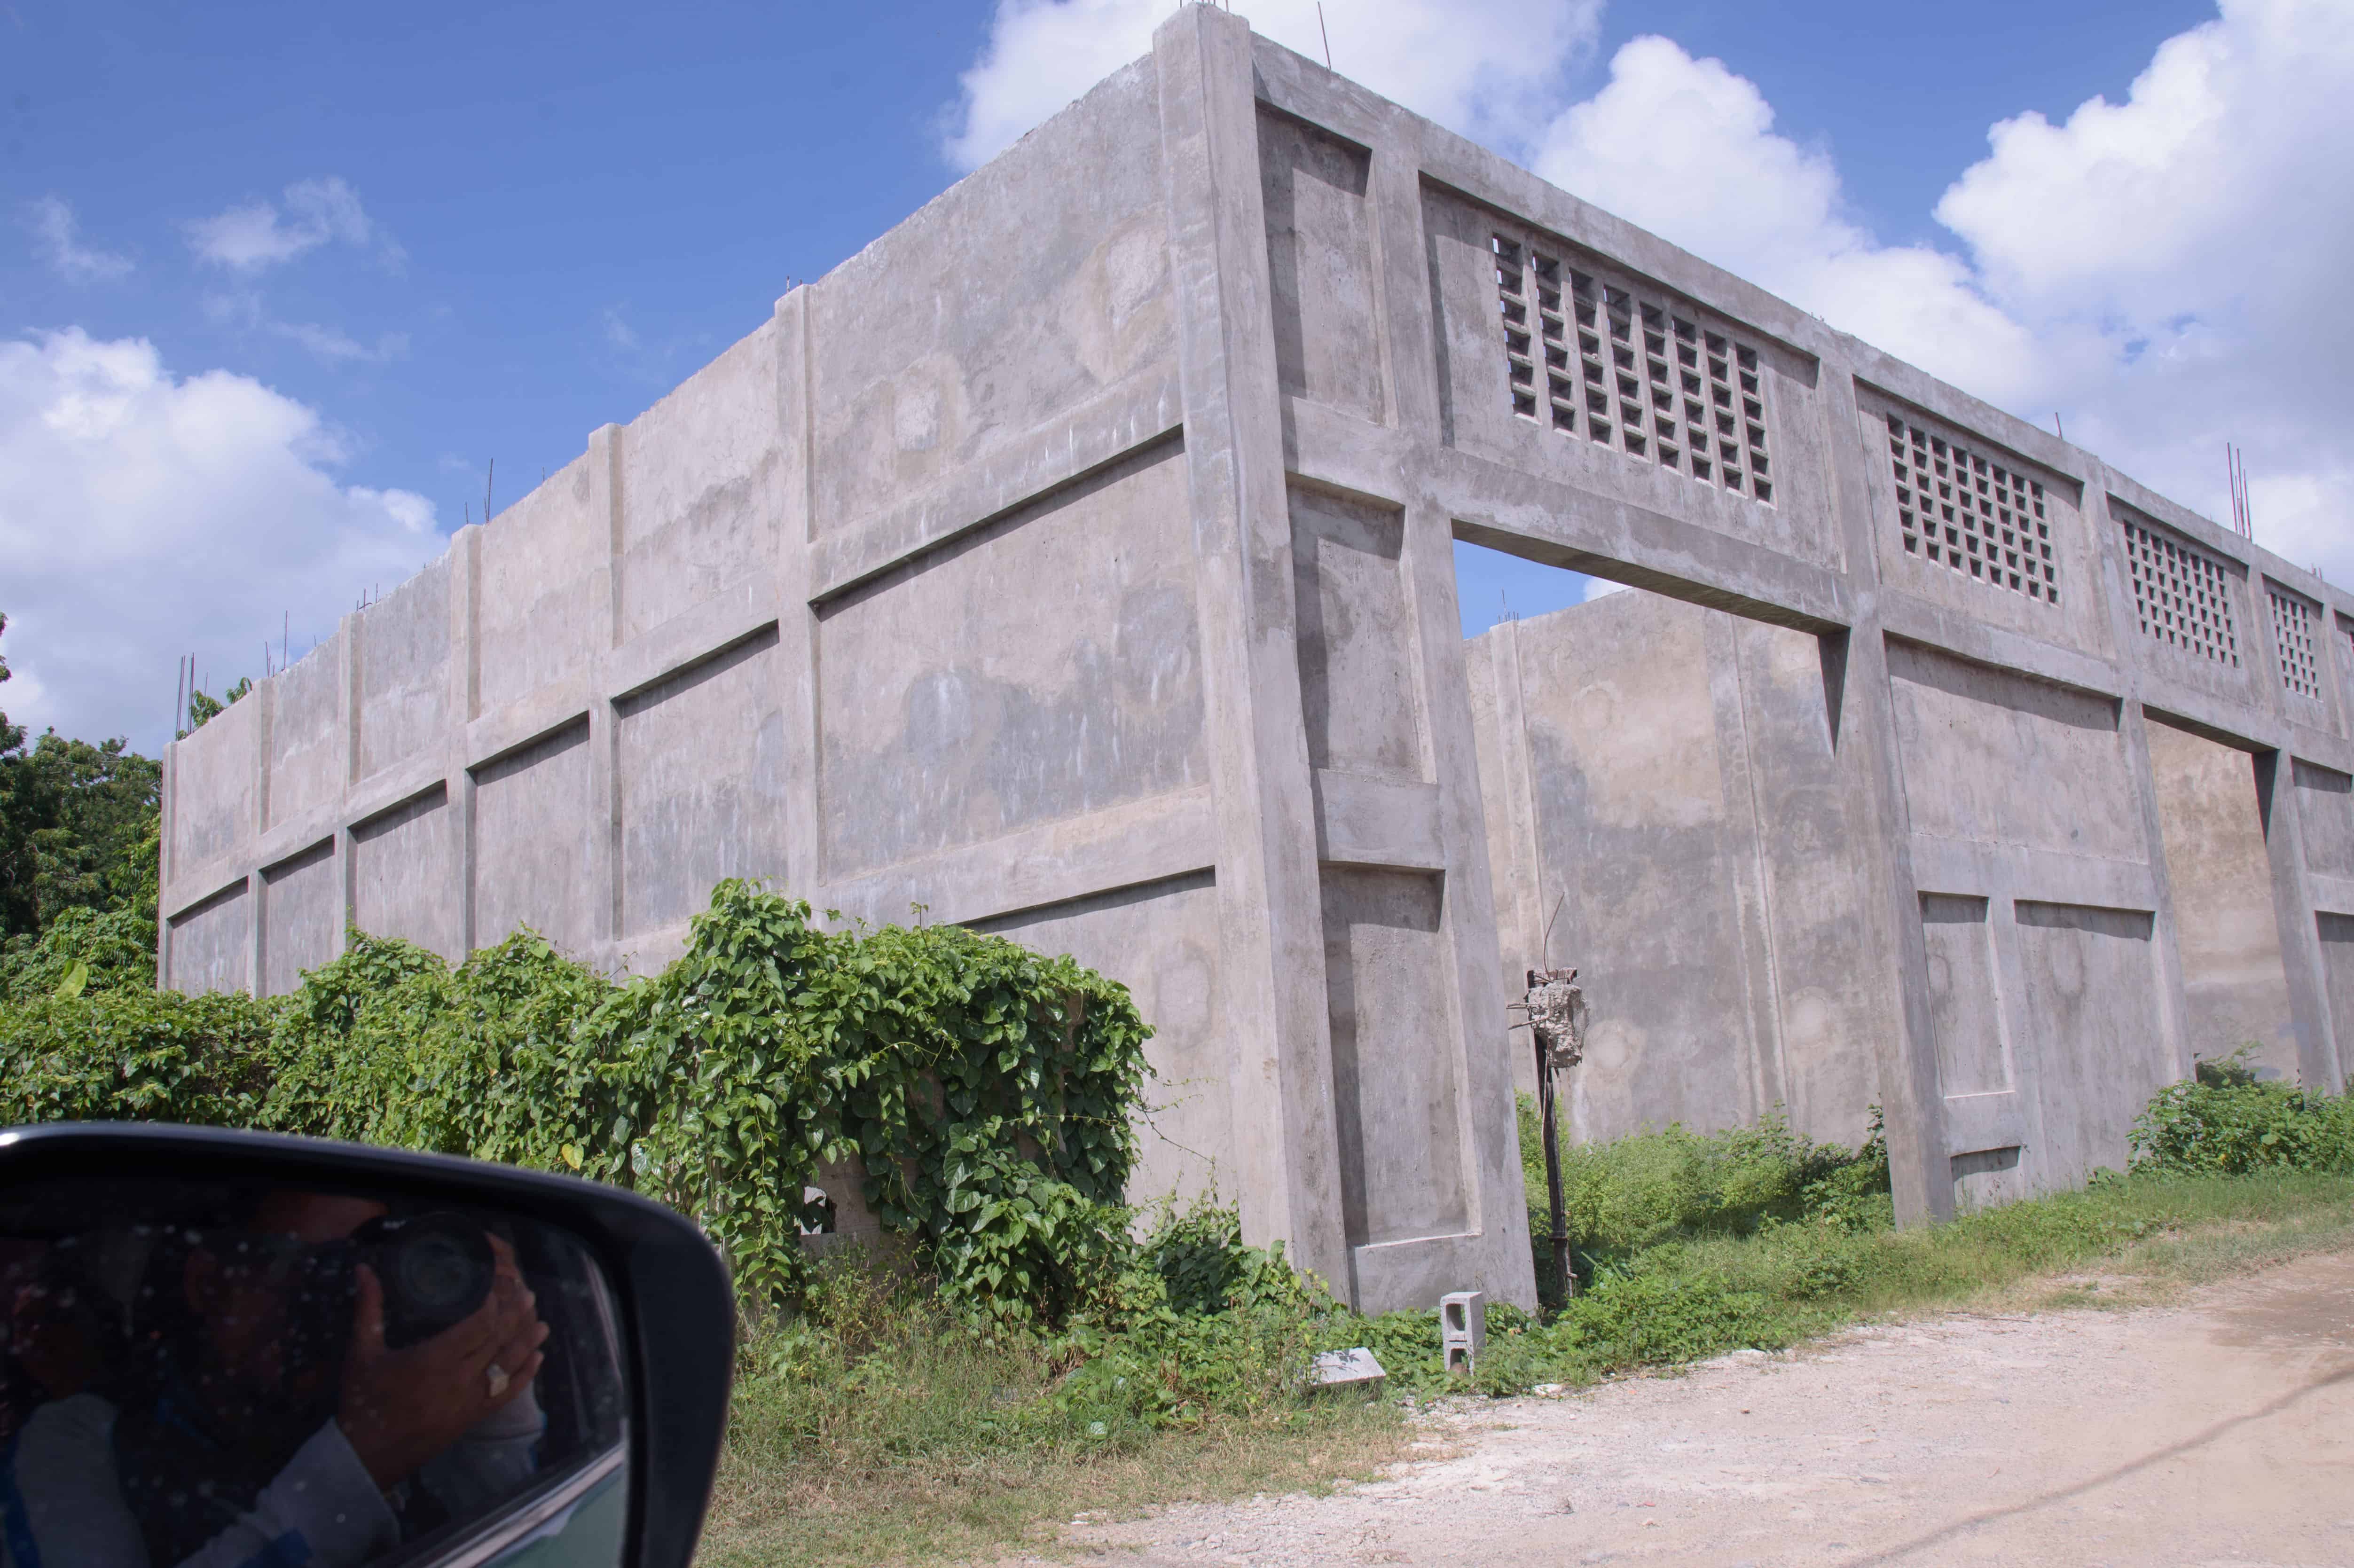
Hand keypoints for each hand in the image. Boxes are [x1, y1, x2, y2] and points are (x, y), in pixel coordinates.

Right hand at [336, 1233, 549, 1489]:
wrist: (366, 1457)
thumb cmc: (361, 1402)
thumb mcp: (362, 1352)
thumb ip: (368, 1308)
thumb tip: (364, 1268)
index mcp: (433, 1360)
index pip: (477, 1325)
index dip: (492, 1304)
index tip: (497, 1286)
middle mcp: (457, 1379)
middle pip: (497, 1341)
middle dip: (515, 1316)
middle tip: (528, 1294)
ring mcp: (468, 1401)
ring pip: (507, 1366)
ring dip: (527, 1342)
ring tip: (542, 1322)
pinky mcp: (471, 1419)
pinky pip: (505, 1395)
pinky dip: (524, 1376)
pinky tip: (536, 1360)